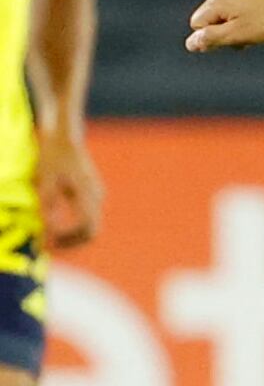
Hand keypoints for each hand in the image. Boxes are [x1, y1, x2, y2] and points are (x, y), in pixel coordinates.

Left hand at [34, 126, 100, 251]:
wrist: (64, 138)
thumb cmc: (52, 158)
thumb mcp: (45, 183)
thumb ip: (48, 208)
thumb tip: (49, 233)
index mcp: (88, 194)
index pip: (86, 228)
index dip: (69, 240)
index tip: (48, 244)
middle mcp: (97, 197)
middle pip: (91, 231)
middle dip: (71, 243)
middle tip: (49, 247)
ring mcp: (97, 196)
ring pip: (90, 226)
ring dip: (71, 236)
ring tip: (49, 239)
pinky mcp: (92, 194)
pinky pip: (87, 217)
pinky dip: (73, 227)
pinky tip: (55, 226)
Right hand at [187, 0, 263, 52]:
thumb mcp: (239, 34)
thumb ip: (212, 39)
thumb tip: (190, 43)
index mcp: (215, 2)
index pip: (197, 25)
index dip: (213, 37)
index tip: (235, 40)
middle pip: (212, 15)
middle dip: (227, 28)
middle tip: (252, 36)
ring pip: (228, 6)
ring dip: (239, 18)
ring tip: (262, 23)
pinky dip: (249, 6)